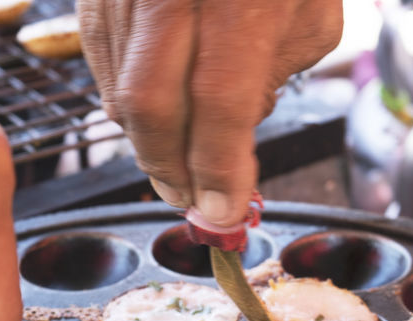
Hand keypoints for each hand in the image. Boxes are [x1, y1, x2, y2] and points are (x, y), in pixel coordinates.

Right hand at [76, 0, 340, 225]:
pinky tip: (156, 117)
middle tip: (193, 202)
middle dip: (172, 171)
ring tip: (178, 167)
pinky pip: (101, 67)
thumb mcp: (311, 12)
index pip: (220, 105)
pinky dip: (127, 104)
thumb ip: (276, 76)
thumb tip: (235, 136)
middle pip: (153, 108)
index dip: (220, 169)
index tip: (226, 210)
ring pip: (120, 93)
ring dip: (150, 144)